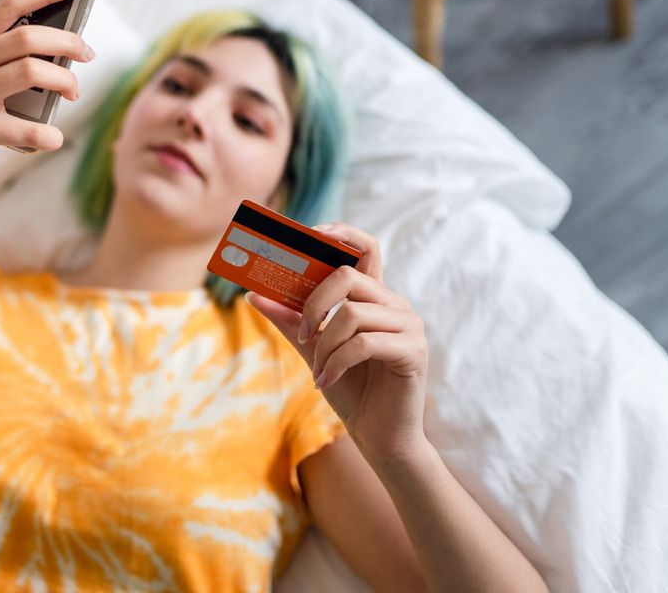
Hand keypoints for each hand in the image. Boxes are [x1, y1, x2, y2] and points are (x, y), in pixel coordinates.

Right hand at [0, 0, 94, 200]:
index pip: (9, 4)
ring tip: (72, 92)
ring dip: (64, 81)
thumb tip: (49, 50)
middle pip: (27, 36)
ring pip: (31, 71)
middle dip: (68, 41)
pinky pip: (27, 129)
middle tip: (86, 54)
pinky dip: (49, 134)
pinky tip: (53, 137)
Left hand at [245, 223, 428, 461]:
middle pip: (348, 275)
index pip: (366, 247)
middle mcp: (394, 305)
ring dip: (324, 345)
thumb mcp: (312, 349)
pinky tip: (328, 381)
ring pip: (352, 313)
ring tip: (319, 370)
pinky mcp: (413, 351)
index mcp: (373, 297)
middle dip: (314, 305)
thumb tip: (253, 294)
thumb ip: (289, 320)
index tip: (310, 232)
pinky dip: (337, 362)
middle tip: (303, 335)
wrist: (379, 435)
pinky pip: (364, 343)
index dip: (341, 233)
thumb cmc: (350, 388)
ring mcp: (409, 326)